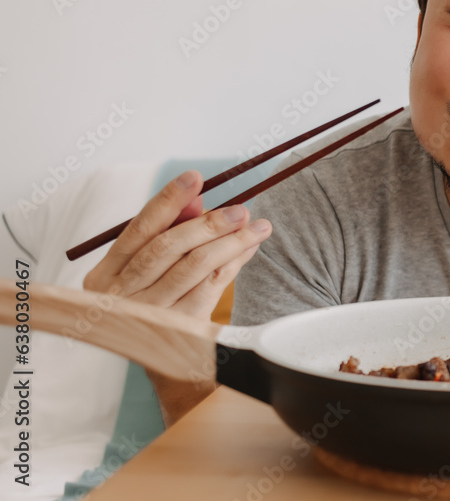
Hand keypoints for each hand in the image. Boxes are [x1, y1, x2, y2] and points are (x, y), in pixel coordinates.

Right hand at [83, 170, 271, 319]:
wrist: (160, 358)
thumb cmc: (153, 298)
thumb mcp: (150, 266)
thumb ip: (170, 230)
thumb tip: (197, 199)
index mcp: (106, 273)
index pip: (138, 229)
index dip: (168, 201)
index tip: (195, 177)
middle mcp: (121, 296)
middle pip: (168, 248)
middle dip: (208, 224)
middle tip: (241, 210)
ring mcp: (150, 315)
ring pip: (195, 268)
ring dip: (231, 243)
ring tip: (257, 227)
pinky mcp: (179, 329)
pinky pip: (212, 288)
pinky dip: (233, 265)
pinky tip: (249, 249)